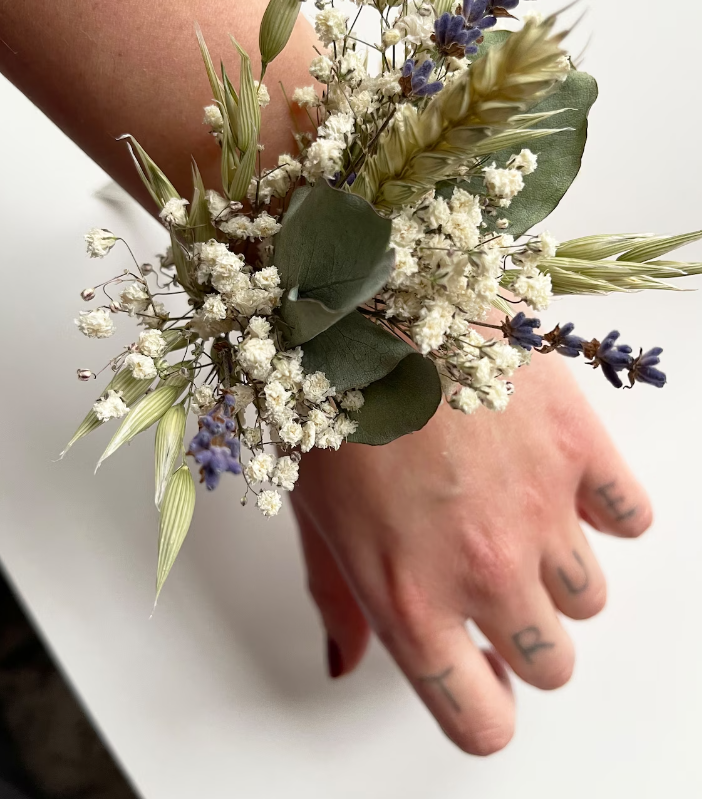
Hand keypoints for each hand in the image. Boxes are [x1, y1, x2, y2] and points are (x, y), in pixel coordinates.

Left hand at [290, 350, 651, 755]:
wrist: (367, 291)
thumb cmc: (323, 394)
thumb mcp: (312, 508)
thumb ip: (338, 598)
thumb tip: (346, 661)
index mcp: (407, 598)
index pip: (478, 719)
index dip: (483, 709)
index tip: (480, 682)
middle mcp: (483, 571)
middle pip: (550, 663)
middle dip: (523, 637)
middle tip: (492, 582)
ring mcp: (540, 510)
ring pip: (591, 597)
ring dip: (557, 569)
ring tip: (513, 511)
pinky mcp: (580, 446)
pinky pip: (631, 518)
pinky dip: (602, 506)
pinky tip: (557, 473)